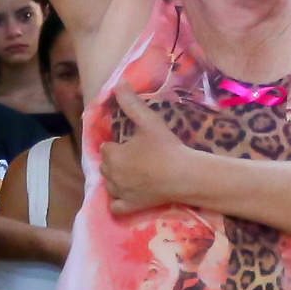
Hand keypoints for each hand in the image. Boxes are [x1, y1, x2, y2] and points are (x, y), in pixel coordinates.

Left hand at [96, 87, 189, 211]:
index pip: (106, 147)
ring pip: (109, 185)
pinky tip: (126, 194)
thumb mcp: (149, 121)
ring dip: (116, 179)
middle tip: (134, 156)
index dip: (117, 144)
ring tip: (132, 173)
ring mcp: (120, 193)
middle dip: (115, 161)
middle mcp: (111, 175)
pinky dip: (118, 201)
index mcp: (112, 155)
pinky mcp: (131, 206)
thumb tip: (119, 83)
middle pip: (105, 166)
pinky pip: (116, 206)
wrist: (185, 176)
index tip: (130, 143)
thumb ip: (131, 103)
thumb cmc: (165, 147)